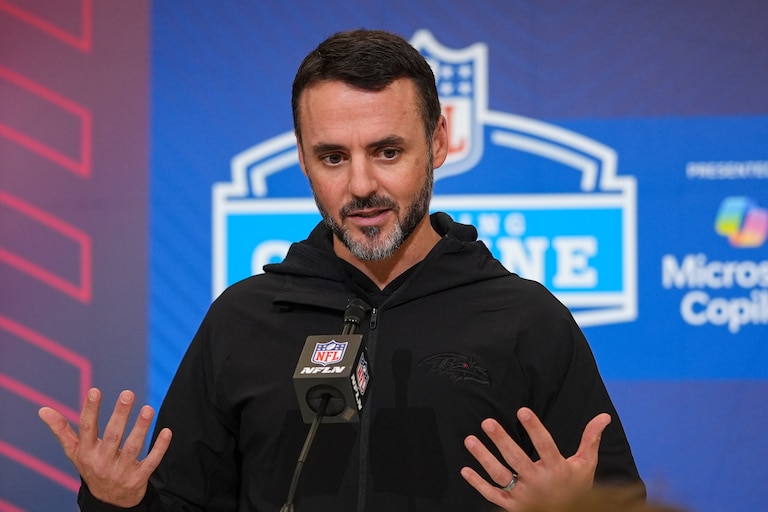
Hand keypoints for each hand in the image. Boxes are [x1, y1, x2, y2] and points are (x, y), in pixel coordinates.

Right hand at [38, 387, 171, 506]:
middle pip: (112, 436)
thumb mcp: (74, 452)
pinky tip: (166, 431)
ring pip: (133, 448)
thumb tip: (42, 410)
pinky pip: (151, 462)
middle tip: (128, 394)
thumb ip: (61, 430)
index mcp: (86, 453)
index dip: (90, 410)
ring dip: (141, 428)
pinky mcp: (138, 479)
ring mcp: (121, 472)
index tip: (95, 390)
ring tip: (148, 409)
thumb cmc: (91, 466)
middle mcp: (102, 463)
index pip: (87, 429)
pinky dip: (160, 447)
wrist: (108, 501)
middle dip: (120, 415)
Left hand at [461, 407, 609, 510]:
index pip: (545, 445)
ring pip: (500, 475)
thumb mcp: (586, 465)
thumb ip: (590, 440)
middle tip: (487, 422)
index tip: (522, 411)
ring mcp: (524, 496)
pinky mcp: (513, 507)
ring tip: (470, 440)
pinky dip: (478, 484)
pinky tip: (466, 470)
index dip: (534, 428)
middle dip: (501, 440)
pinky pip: (493, 495)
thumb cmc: (577, 489)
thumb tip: (604, 416)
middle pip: (517, 459)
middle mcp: (539, 482)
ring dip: (483, 458)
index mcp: (557, 469)